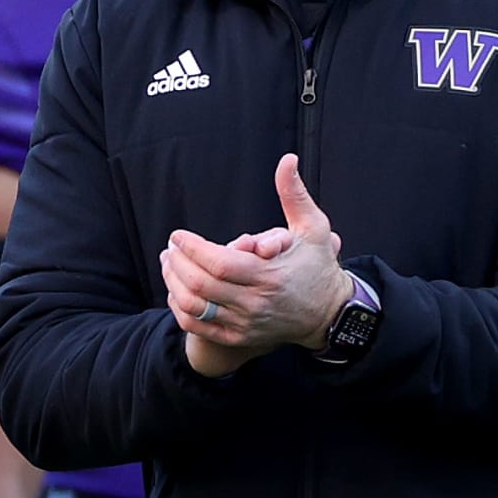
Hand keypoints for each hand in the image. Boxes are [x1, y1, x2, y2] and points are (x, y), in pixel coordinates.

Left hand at [162, 154, 354, 374]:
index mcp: (271, 276)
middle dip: (178, 263)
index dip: (193, 249)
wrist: (328, 315)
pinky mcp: (240, 338)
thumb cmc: (319, 266)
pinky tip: (177, 290)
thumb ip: (295, 194)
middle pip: (202, 285)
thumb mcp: (314, 227)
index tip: (179, 235)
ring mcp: (246, 324)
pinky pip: (198, 327)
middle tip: (170, 247)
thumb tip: (287, 160)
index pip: (220, 264)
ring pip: (195, 307)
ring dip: (174, 284)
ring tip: (168, 264)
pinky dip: (180, 309)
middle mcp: (256, 304)